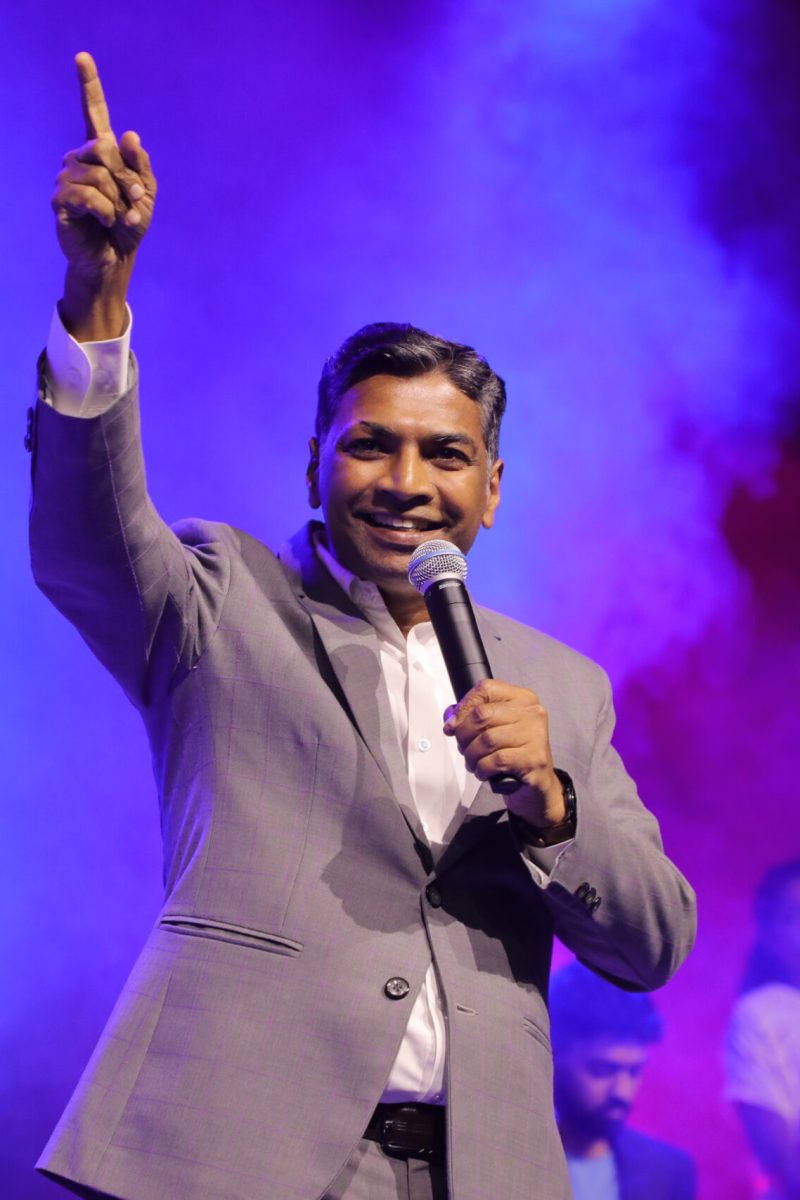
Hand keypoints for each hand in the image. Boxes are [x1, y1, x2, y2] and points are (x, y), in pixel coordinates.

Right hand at [52, 52, 155, 336]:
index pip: (93, 113)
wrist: (115, 258)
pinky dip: (106, 211)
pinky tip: (105, 222)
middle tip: (133, 205)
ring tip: (118, 218)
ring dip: (118, 201)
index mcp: (102, 153)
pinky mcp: (61, 200)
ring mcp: (68, 178)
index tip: (81, 57)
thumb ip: (141, 166)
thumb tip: (128, 134)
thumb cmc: (129, 226)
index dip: (88, 85)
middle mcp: (80, 159)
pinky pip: (90, 196)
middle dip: (127, 181)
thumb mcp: (146, 195)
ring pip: (100, 176)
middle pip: (105, 150)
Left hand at [443, 679, 567, 828]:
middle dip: (464, 735)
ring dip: (472, 756)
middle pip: (482, 714)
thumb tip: (450, 719)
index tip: (454, 725)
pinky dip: (483, 768)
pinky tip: (485, 772)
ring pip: (486, 739)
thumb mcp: (495, 730)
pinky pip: (496, 760)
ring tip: (474, 763)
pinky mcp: (534, 759)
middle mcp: (532, 713)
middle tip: (464, 748)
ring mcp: (536, 735)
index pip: (486, 689)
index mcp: (522, 699)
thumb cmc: (514, 756)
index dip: (463, 707)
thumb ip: (472, 719)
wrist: (537, 786)